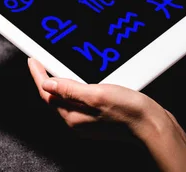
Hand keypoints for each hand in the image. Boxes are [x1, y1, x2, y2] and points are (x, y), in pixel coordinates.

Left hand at [28, 58, 185, 170]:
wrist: (152, 126)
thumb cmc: (128, 111)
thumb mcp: (96, 94)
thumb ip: (70, 89)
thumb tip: (47, 83)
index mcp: (72, 116)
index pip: (47, 93)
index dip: (38, 74)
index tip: (32, 60)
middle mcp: (77, 120)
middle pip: (54, 96)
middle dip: (45, 78)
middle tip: (40, 61)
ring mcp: (87, 120)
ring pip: (66, 97)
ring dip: (60, 81)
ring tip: (55, 66)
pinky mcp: (98, 116)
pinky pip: (79, 99)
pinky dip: (75, 87)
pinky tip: (80, 79)